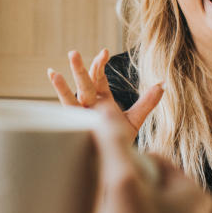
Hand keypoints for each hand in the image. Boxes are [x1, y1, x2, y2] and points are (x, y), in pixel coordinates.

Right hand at [48, 49, 162, 140]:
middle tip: (73, 53)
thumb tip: (163, 84)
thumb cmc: (120, 138)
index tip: (104, 52)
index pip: (98, 78)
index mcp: (101, 99)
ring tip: (52, 73)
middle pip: (84, 84)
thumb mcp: (135, 118)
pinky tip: (47, 103)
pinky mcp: (77, 129)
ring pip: (71, 99)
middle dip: (79, 70)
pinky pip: (67, 117)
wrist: (116, 160)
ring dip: (62, 87)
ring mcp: (81, 116)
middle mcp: (89, 105)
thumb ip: (147, 101)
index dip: (99, 65)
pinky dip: (58, 109)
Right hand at [91, 97, 211, 212]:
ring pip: (145, 210)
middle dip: (123, 186)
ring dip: (122, 210)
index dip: (126, 161)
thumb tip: (104, 111)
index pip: (155, 159)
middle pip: (149, 184)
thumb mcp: (121, 184)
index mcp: (195, 196)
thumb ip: (114, 145)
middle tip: (102, 194)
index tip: (107, 172)